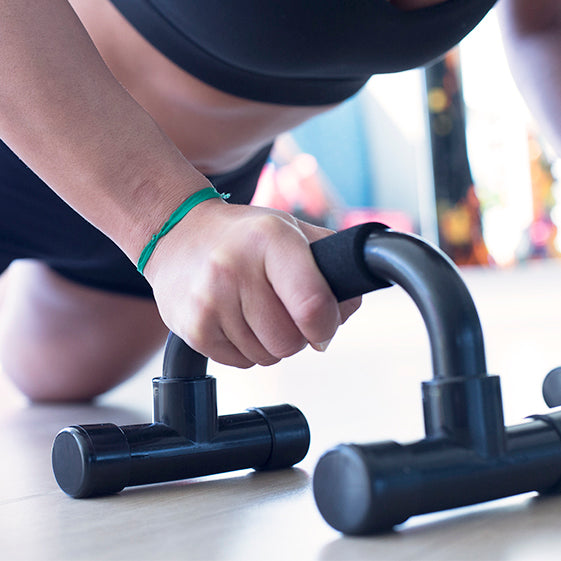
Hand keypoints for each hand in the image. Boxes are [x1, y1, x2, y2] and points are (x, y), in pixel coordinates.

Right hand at [144, 199, 360, 367]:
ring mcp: (209, 300)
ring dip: (270, 343)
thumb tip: (344, 312)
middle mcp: (235, 268)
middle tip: (283, 311)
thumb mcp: (291, 231)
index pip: (312, 304)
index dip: (326, 325)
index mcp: (270, 239)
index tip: (323, 324)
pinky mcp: (193, 328)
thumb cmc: (242, 236)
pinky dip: (246, 349)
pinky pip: (241, 363)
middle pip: (290, 341)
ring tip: (254, 310)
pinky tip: (235, 319)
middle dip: (297, 335)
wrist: (176, 233)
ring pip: (267, 356)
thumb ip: (330, 266)